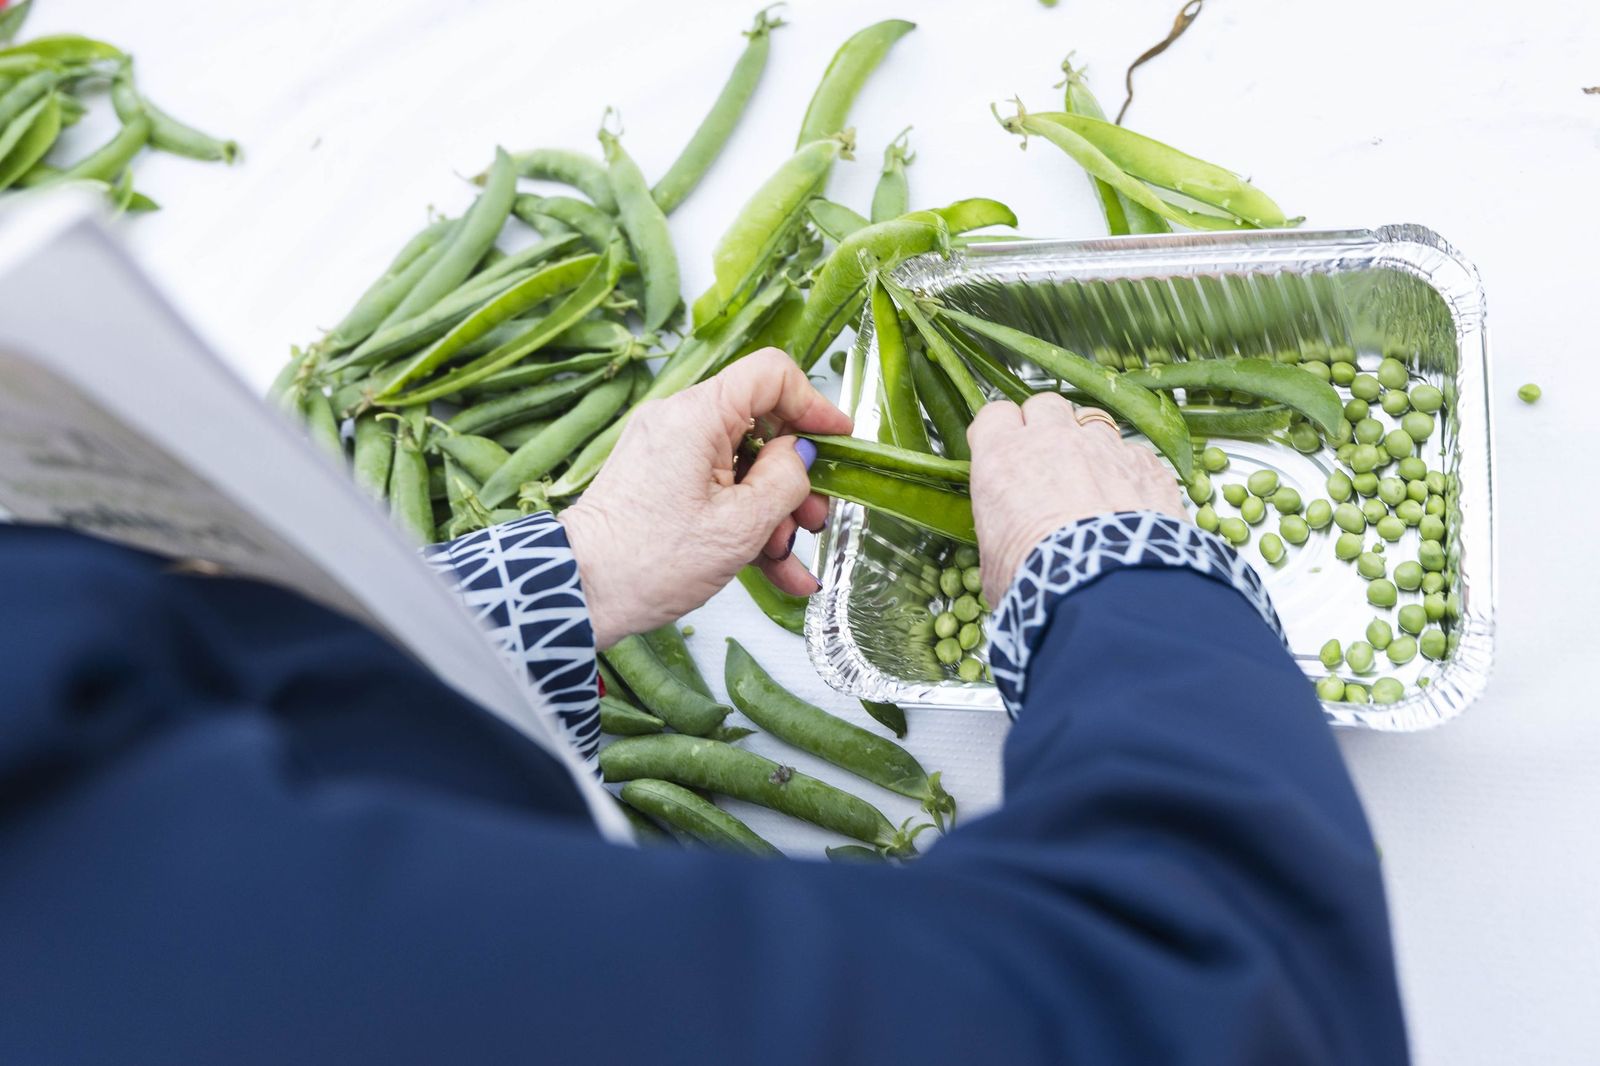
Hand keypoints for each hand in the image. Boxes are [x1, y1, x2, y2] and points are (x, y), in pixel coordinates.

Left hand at [558, 348, 852, 648]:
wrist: (580, 595)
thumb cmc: (648, 561)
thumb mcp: (740, 525)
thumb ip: (785, 480)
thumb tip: (801, 455)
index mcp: (697, 416)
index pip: (770, 374)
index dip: (813, 403)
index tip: (840, 440)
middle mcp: (679, 423)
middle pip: (760, 426)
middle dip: (797, 477)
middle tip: (816, 518)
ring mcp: (668, 454)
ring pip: (743, 467)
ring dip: (775, 512)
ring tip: (790, 558)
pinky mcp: (661, 484)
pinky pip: (717, 492)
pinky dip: (746, 525)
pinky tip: (779, 572)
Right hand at [967, 392, 1185, 604]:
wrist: (1103, 590)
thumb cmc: (1037, 579)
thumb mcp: (995, 562)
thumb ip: (1001, 536)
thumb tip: (1005, 552)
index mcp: (1003, 458)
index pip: (994, 415)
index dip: (999, 433)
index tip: (1001, 452)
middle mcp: (1053, 440)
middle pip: (1044, 405)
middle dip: (1044, 426)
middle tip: (1045, 460)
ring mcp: (1104, 447)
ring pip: (1092, 421)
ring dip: (1088, 443)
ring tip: (1090, 480)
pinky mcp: (1146, 465)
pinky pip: (1134, 454)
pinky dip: (1129, 471)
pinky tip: (1128, 502)